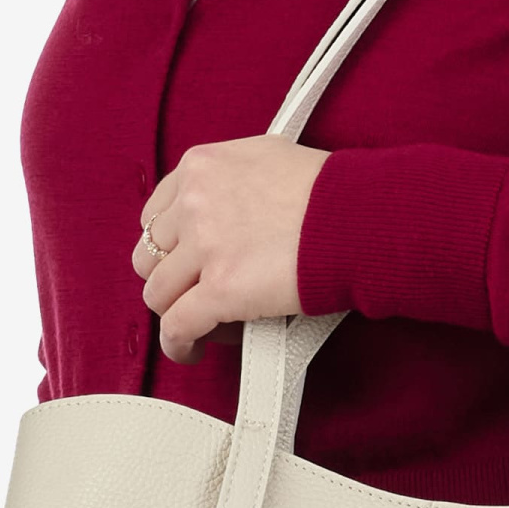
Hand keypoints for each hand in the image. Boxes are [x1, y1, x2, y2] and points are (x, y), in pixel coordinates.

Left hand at [135, 137, 329, 364]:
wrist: (359, 216)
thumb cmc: (330, 190)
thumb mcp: (268, 157)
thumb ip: (235, 176)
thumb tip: (233, 196)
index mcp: (201, 167)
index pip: (156, 214)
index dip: (170, 245)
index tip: (186, 261)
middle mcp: (193, 203)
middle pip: (149, 255)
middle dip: (170, 277)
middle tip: (196, 292)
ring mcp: (204, 247)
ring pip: (158, 293)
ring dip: (176, 311)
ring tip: (199, 325)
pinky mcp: (220, 290)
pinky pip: (177, 326)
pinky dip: (179, 344)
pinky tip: (192, 351)